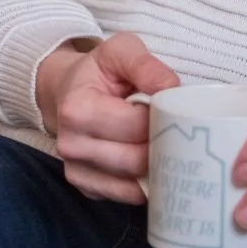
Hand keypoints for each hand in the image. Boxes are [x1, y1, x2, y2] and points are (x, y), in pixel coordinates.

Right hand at [37, 31, 178, 205]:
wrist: (66, 91)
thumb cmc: (98, 71)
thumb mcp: (120, 51)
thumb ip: (146, 66)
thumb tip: (172, 89)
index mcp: (77, 110)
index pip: (137, 126)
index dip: (164, 119)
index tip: (176, 110)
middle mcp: (72, 146)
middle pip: (137, 160)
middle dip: (164, 146)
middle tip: (181, 131)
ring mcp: (77, 171)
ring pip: (134, 183)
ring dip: (158, 167)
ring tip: (170, 146)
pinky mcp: (87, 187)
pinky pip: (126, 196)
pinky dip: (145, 184)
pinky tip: (155, 164)